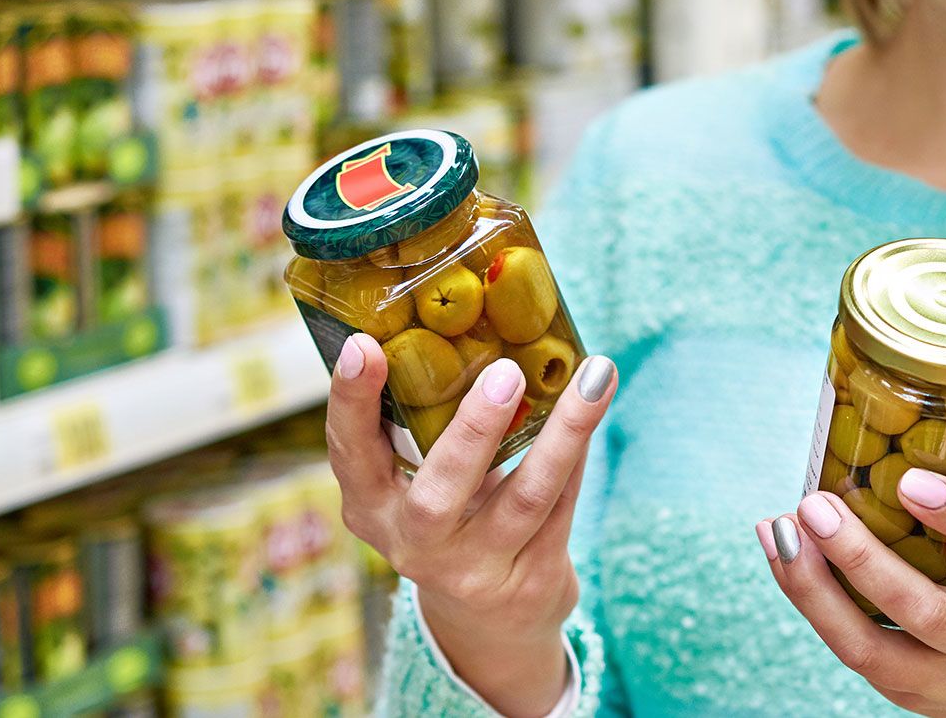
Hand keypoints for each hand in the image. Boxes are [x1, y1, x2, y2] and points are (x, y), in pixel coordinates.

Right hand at [326, 333, 616, 717]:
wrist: (490, 624)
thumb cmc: (448, 519)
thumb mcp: (414, 484)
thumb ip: (421, 426)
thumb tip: (461, 321)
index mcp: (370, 508)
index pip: (349, 454)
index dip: (352, 402)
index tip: (362, 346)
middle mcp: (415, 544)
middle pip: (441, 491)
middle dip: (473, 430)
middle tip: (505, 371)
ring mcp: (475, 570)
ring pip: (527, 496)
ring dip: (565, 431)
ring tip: (594, 375)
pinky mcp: (532, 580)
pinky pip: (563, 505)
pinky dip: (580, 451)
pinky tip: (595, 401)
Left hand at [757, 472, 945, 716]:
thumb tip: (938, 411)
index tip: (907, 479)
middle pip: (923, 610)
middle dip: (860, 558)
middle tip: (814, 505)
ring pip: (870, 648)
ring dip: (813, 589)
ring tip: (779, 530)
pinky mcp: (910, 698)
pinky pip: (851, 652)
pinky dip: (810, 601)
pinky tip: (782, 552)